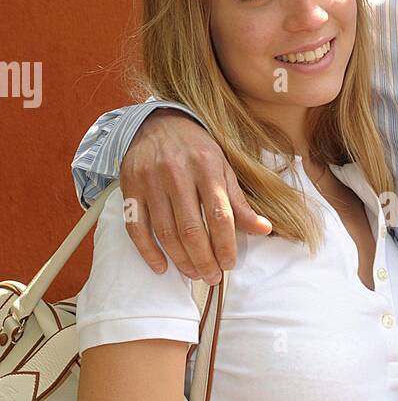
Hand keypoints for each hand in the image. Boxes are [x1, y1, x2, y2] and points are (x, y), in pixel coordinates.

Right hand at [119, 110, 271, 281]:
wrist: (158, 123)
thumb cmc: (197, 150)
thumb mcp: (223, 168)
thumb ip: (239, 202)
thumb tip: (264, 230)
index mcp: (207, 167)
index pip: (220, 216)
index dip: (225, 246)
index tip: (229, 264)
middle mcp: (177, 174)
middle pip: (191, 229)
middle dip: (204, 260)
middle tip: (212, 277)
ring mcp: (150, 181)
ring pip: (165, 232)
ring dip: (181, 260)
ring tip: (194, 274)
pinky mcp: (130, 187)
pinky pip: (136, 227)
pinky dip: (147, 251)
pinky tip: (161, 266)